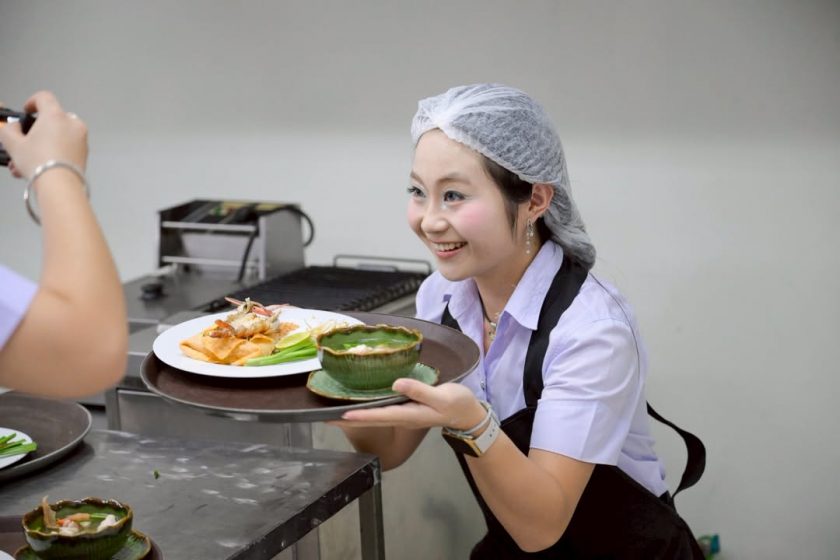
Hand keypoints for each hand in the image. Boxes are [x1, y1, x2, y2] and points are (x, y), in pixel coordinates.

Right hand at [0, 91, 86, 178]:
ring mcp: (81, 139)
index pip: (44, 97)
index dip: (32, 101)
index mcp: (56, 116)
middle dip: (36, 131)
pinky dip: (53, 153)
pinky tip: (38, 167)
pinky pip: (66, 148)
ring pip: (58, 136)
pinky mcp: (84, 154)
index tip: (26, 111)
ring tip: (25, 162)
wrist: (60, 187)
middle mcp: (72, 124)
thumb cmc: (40, 163)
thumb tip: (12, 127)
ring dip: (42, 146)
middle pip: (52, 119)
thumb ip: (8, 130)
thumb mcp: (13, 144)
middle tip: (24, 143)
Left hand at [336, 378, 487, 430]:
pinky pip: (381, 409)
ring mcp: (403, 414)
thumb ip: (419, 391)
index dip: (358, 415)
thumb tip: (396, 384)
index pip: (378, 416)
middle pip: (369, 419)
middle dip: (347, 419)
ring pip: (373, 415)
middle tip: (323, 416)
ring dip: (354, 414)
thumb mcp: (441, 396)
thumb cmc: (456, 404)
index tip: (338, 414)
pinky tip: (359, 402)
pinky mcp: (406, 407)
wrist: (468, 412)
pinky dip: (367, 407)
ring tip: (334, 410)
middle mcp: (401, 416)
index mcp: (408, 414)